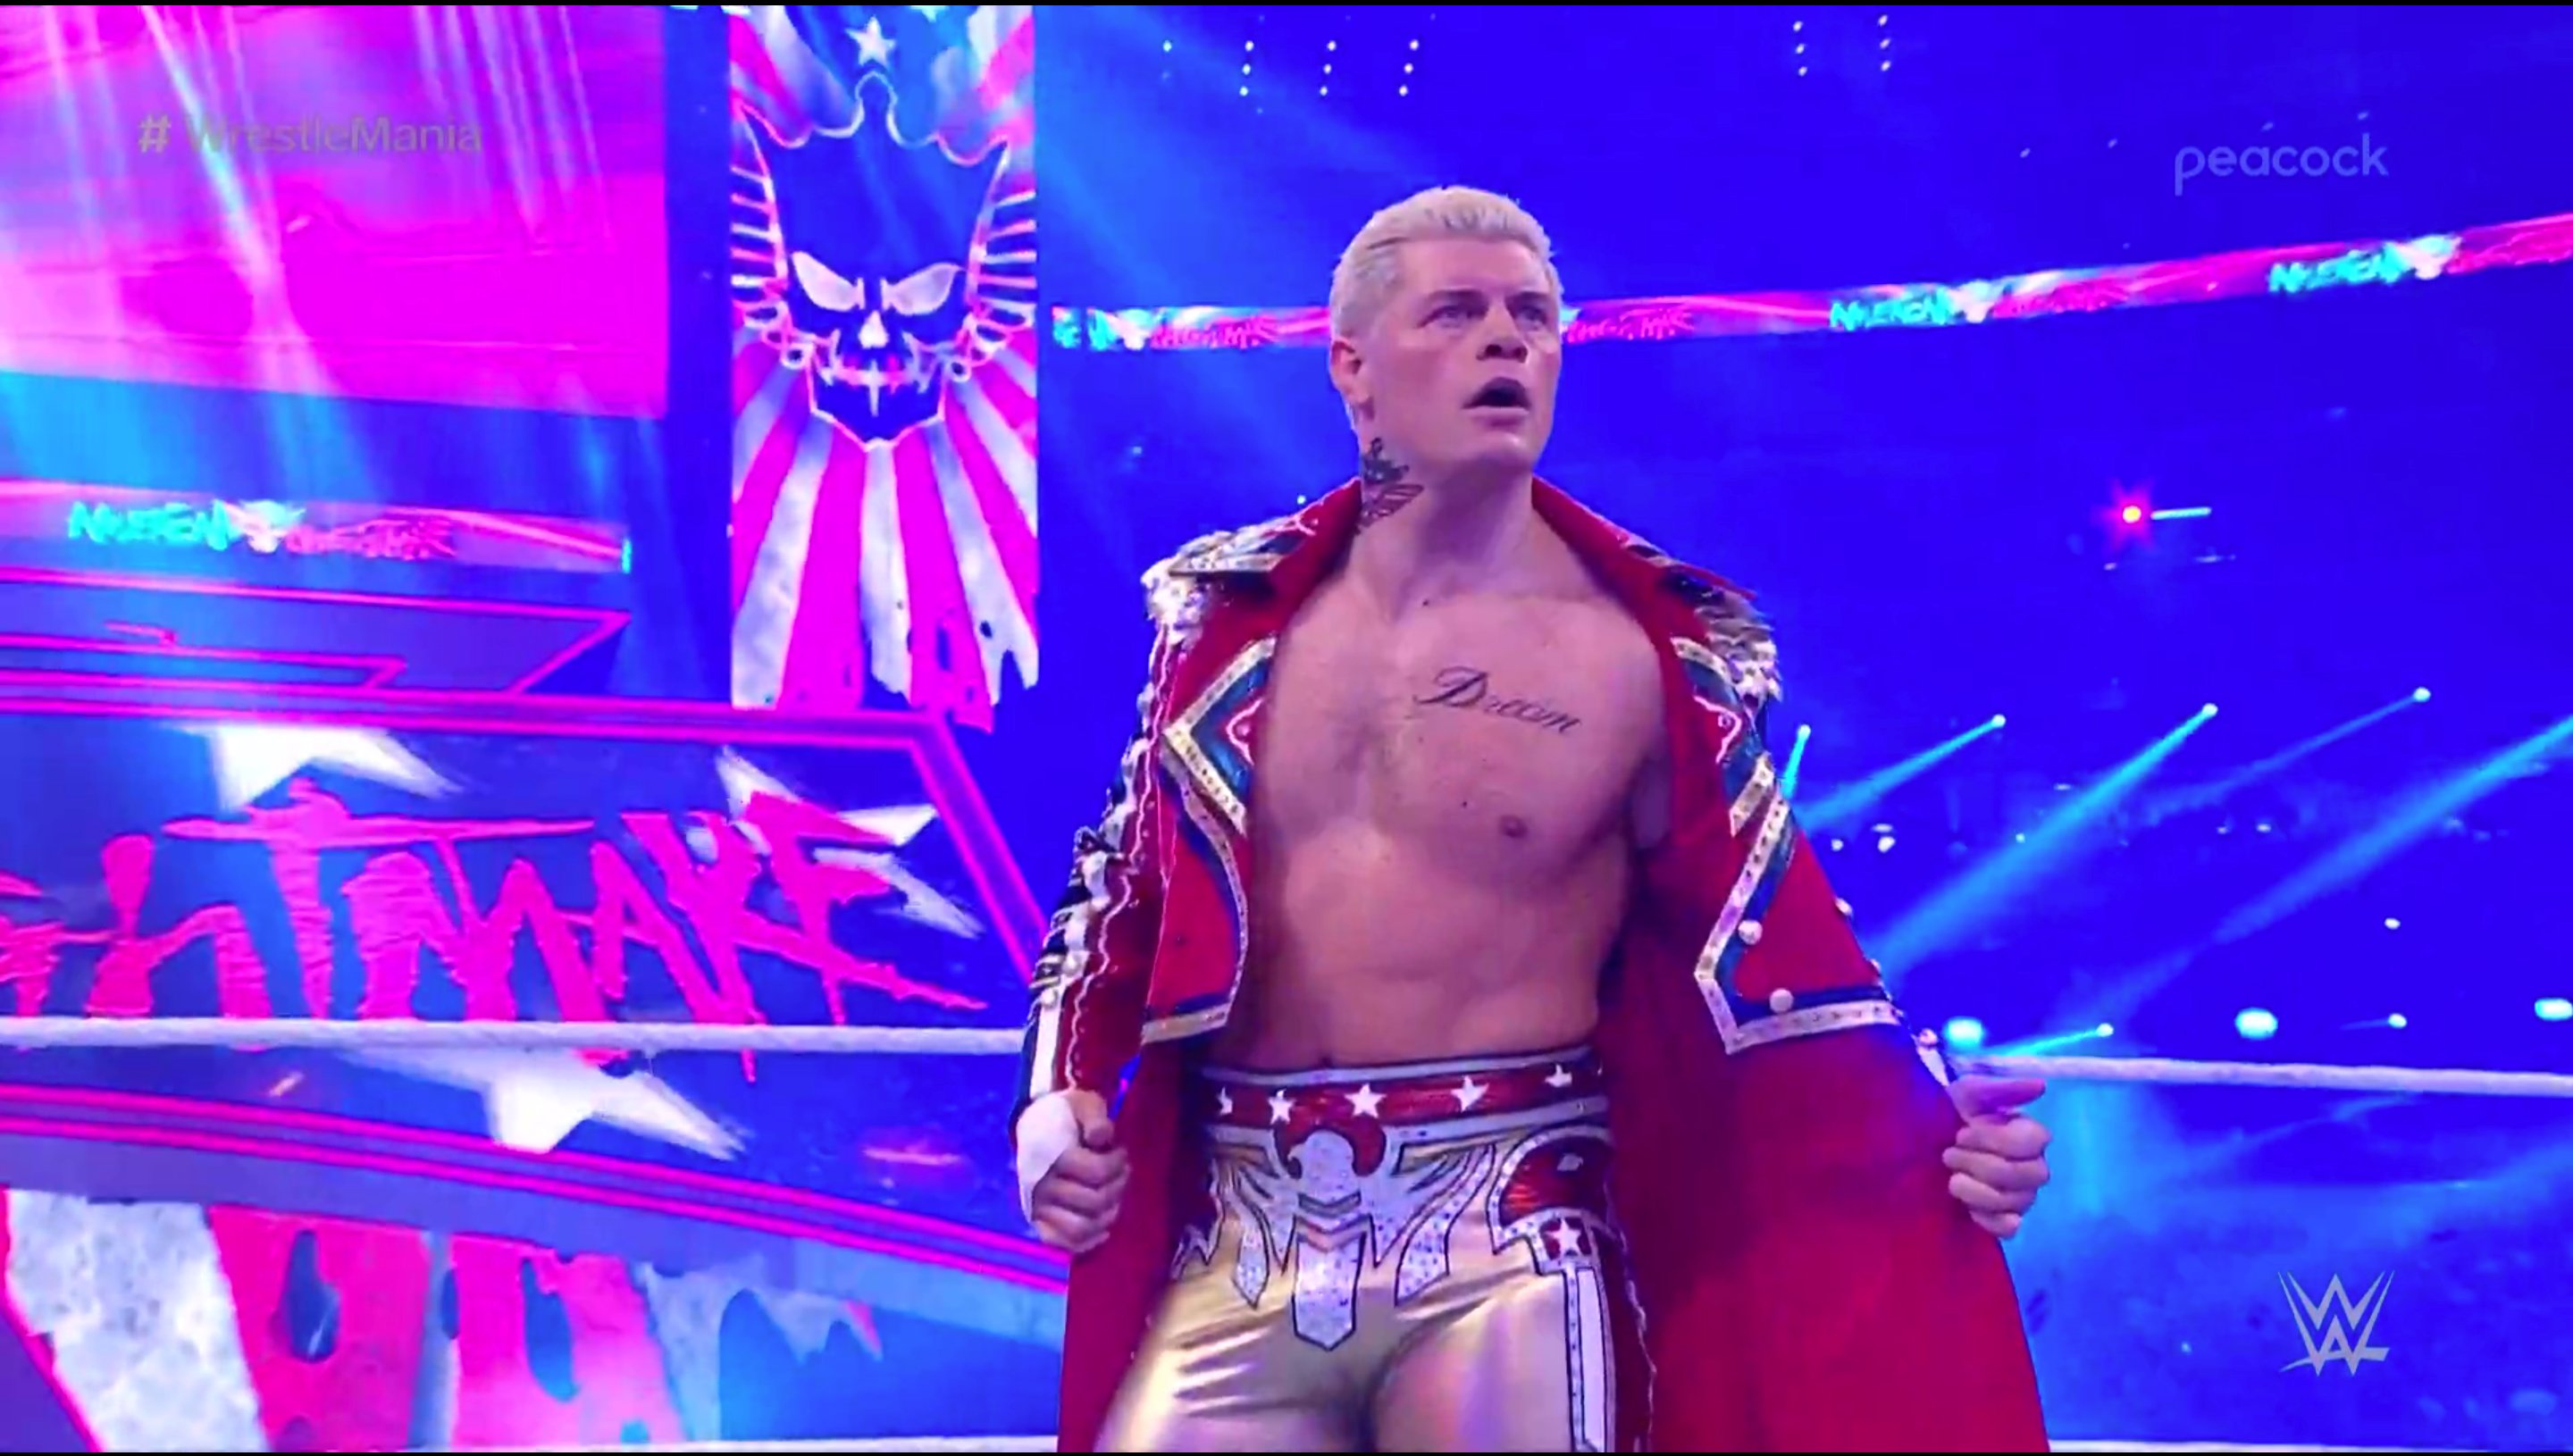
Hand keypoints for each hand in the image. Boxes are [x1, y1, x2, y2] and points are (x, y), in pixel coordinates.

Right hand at [1028, 1089, 1127, 1255]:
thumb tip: (1099, 1139)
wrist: (1036, 1124)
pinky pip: (1064, 1244)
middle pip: (1095, 1202)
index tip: (1119, 1151)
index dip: (1117, 1163)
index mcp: (1052, 1157)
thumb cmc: (1065, 1116)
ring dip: (1106, 1214)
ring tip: (1112, 1197)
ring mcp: (1039, 1208)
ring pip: (1081, 1228)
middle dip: (1117, 1186)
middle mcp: (1042, 1187)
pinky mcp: (1039, 1223)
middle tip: (1120, 1173)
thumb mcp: (1084, 1104)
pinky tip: (1103, 1226)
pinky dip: (1087, 1241)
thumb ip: (1096, 1118)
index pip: (1097, 1172)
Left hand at [1943, 1075, 2050, 1238]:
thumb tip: (2040, 1086)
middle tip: (1949, 1155)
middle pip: (2025, 1175)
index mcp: (2029, 1134)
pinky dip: (1986, 1218)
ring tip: (1952, 1177)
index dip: (1994, 1139)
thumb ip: (2002, 1088)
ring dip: (1974, 1190)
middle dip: (1979, 1164)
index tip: (1962, 1133)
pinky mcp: (2006, 1220)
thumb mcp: (1967, 1093)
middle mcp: (2034, 1167)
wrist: (1923, 1146)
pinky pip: (2008, 1228)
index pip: (2034, 1141)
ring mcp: (2022, 1196)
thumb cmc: (1950, 1114)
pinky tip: (1967, 1207)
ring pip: (2014, 1202)